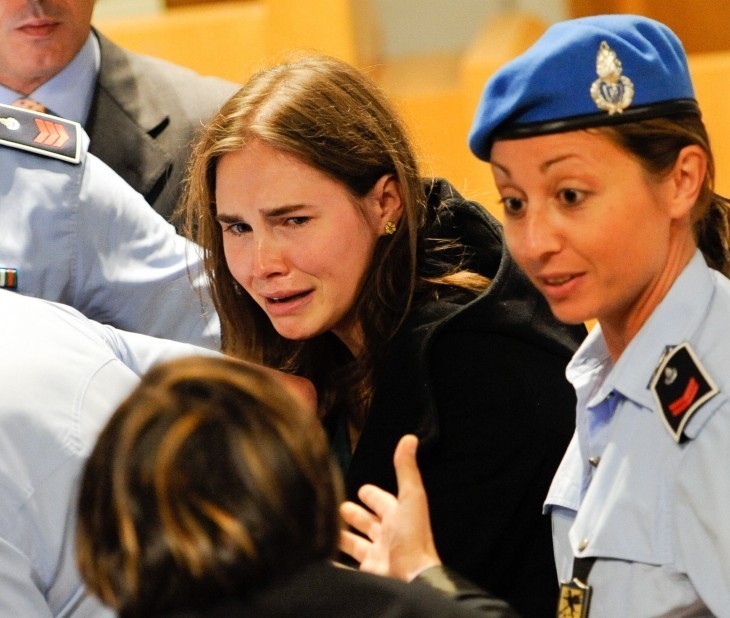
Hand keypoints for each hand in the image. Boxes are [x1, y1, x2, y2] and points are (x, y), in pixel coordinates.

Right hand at [339, 434, 441, 580]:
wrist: (411, 579)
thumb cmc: (412, 537)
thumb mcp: (410, 497)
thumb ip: (406, 470)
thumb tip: (410, 438)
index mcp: (398, 517)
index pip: (383, 502)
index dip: (373, 495)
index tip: (362, 489)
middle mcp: (388, 537)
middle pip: (368, 523)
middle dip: (355, 515)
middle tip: (340, 506)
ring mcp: (376, 557)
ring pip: (356, 544)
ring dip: (342, 536)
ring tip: (326, 527)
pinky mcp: (365, 575)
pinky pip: (345, 568)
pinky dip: (333, 563)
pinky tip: (321, 558)